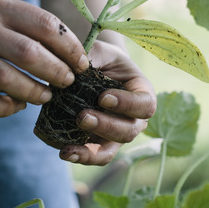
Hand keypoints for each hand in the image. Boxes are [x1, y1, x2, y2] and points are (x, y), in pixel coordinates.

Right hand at [0, 0, 88, 116]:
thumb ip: (24, 22)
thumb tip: (71, 51)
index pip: (43, 24)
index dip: (68, 47)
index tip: (81, 63)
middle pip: (27, 53)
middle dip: (55, 72)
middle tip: (66, 82)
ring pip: (5, 79)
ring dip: (32, 93)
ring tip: (44, 96)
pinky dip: (4, 108)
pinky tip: (15, 106)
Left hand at [59, 41, 155, 165]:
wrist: (93, 69)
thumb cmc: (101, 57)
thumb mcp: (99, 51)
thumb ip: (92, 56)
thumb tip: (74, 68)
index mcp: (142, 93)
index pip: (145, 105)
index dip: (127, 104)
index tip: (103, 97)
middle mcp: (134, 118)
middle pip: (129, 131)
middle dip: (105, 127)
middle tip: (82, 117)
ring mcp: (116, 133)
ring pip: (110, 150)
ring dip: (90, 150)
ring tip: (69, 147)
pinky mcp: (98, 142)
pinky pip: (93, 155)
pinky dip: (79, 156)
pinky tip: (63, 152)